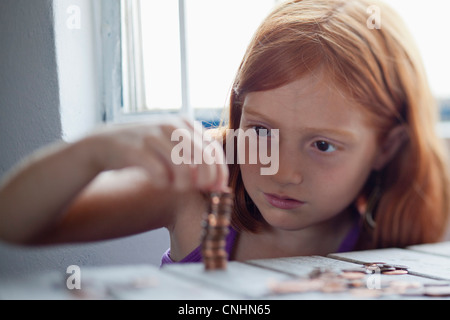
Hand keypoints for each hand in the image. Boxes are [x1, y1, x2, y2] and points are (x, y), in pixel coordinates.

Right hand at [85, 117, 228, 191]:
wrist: (105, 144)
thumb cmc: (146, 149)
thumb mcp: (173, 145)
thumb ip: (196, 157)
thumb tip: (221, 184)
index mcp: (184, 123)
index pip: (213, 149)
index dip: (219, 172)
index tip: (217, 189)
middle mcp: (171, 126)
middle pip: (203, 158)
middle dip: (205, 180)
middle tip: (197, 190)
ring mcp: (153, 136)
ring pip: (183, 168)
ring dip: (183, 184)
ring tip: (175, 187)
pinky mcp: (136, 149)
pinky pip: (160, 174)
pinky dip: (164, 184)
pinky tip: (159, 183)